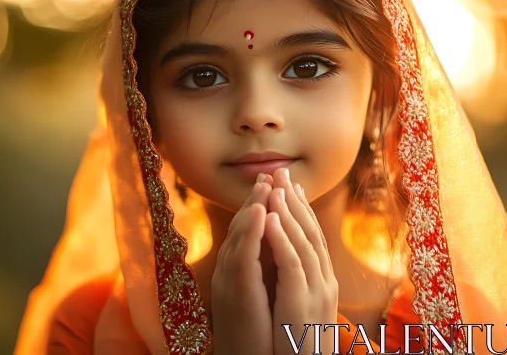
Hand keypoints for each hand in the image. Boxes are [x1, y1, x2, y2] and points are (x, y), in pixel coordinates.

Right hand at [211, 173, 273, 354]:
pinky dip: (253, 231)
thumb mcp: (259, 295)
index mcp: (238, 270)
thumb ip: (263, 271)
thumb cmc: (255, 333)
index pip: (249, 230)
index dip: (260, 205)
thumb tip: (276, 251)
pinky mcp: (237, 290)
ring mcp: (230, 278)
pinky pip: (244, 255)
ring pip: (241, 234)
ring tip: (266, 183)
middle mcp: (230, 270)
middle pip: (243, 226)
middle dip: (258, 198)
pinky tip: (263, 212)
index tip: (272, 183)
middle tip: (270, 173)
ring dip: (254, 206)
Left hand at [266, 168, 337, 354]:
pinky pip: (291, 263)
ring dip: (287, 212)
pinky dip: (280, 238)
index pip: (312, 236)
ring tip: (274, 186)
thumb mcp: (297, 306)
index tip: (290, 184)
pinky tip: (268, 218)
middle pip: (310, 231)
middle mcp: (323, 281)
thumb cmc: (297, 345)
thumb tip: (285, 260)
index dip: (301, 209)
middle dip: (295, 200)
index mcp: (322, 281)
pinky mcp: (301, 301)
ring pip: (302, 242)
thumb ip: (295, 281)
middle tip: (282, 171)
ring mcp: (316, 291)